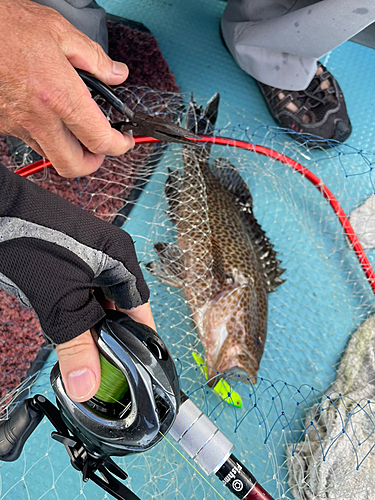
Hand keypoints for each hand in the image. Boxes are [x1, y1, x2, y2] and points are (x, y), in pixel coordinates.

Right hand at [0, 0, 133, 177]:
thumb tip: (116, 73)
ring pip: (50, 155)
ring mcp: (17, 125)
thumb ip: (93, 57)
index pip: (99, 140)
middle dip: (93, 162)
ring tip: (74, 127)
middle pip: (73, 165)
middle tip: (100, 146)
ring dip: (68, 149)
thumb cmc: (5, 25)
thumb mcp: (58, 30)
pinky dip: (44, 134)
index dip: (119, 146)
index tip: (124, 140)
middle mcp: (38, 118)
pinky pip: (30, 140)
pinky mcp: (2, 124)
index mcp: (59, 96)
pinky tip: (47, 114)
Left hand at [0, 164, 152, 402]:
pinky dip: (74, 312)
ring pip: (97, 301)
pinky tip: (64, 325)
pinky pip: (80, 293)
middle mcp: (109, 254)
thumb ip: (76, 345)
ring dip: (89, 324)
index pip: (140, 306)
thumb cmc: (30, 238)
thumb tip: (87, 382)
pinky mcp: (69, 258)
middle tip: (102, 362)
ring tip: (81, 346)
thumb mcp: (58, 300)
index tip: (134, 362)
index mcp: (120, 257)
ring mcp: (88, 255)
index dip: (137, 337)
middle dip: (109, 334)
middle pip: (119, 305)